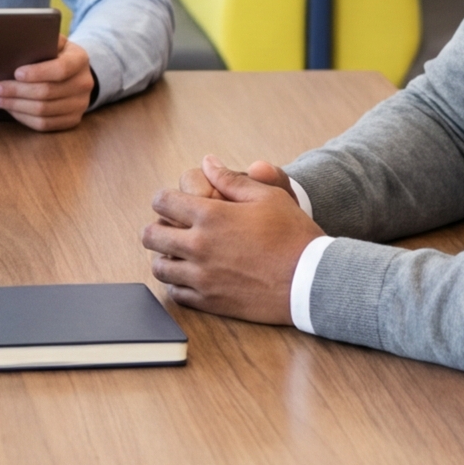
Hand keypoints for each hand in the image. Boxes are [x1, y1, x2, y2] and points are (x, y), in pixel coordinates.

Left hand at [0, 37, 94, 130]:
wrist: (75, 73)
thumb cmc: (56, 54)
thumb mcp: (54, 42)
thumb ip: (42, 40)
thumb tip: (18, 44)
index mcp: (80, 59)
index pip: (60, 69)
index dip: (37, 73)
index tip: (16, 73)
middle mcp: (84, 83)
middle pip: (47, 92)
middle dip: (18, 91)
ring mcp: (80, 104)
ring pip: (44, 111)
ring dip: (17, 106)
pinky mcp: (72, 120)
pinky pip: (45, 125)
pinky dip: (24, 118)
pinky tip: (11, 110)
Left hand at [140, 155, 322, 323]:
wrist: (312, 280)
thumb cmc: (293, 235)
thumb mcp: (267, 197)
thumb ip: (231, 180)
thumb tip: (208, 163)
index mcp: (210, 216)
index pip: (162, 201)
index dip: (165, 198)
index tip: (173, 203)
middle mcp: (198, 246)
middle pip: (151, 235)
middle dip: (158, 227)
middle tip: (172, 228)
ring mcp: (202, 276)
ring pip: (159, 266)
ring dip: (165, 256)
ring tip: (180, 253)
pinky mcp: (209, 301)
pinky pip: (175, 292)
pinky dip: (178, 283)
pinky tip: (191, 275)